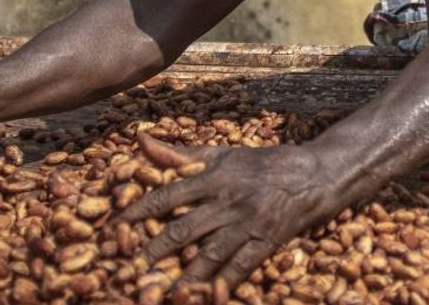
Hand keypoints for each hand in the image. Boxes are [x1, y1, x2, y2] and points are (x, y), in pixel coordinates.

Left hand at [120, 132, 342, 286]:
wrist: (313, 174)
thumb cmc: (262, 164)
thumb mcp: (221, 155)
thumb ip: (179, 153)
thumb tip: (139, 139)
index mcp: (213, 177)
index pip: (167, 195)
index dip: (138, 212)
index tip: (115, 228)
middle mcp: (227, 200)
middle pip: (183, 229)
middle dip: (153, 251)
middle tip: (130, 270)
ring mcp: (248, 222)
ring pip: (210, 254)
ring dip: (185, 276)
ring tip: (164, 293)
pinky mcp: (266, 241)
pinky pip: (242, 267)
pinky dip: (224, 283)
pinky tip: (209, 298)